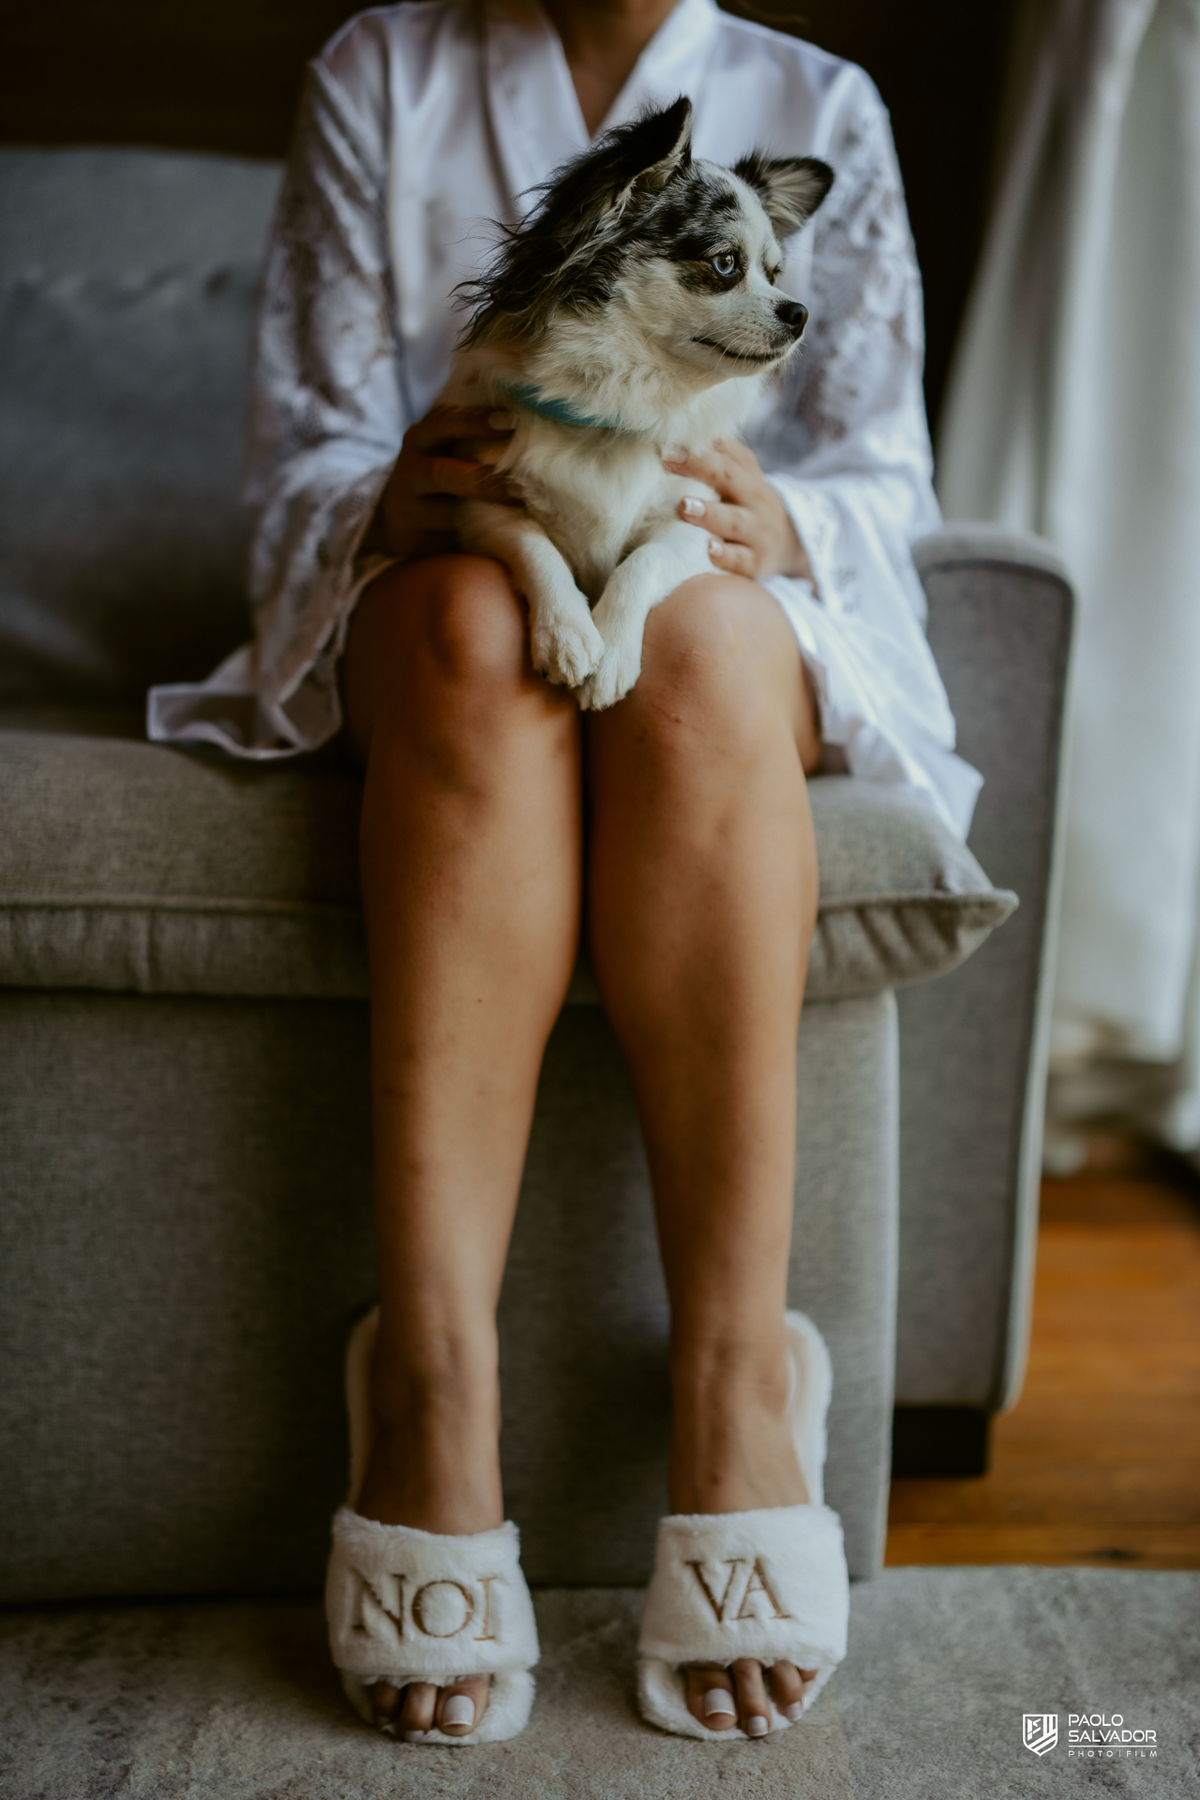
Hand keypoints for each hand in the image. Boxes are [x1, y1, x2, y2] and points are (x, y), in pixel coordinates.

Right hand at [368, 404, 516, 561]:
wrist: (397, 517)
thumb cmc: (439, 472)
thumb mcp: (444, 445)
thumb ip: (472, 431)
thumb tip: (527, 415)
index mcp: (421, 438)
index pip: (443, 422)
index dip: (475, 422)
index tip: (510, 422)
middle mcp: (412, 471)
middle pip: (442, 473)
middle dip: (482, 479)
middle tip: (519, 485)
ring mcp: (411, 509)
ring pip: (447, 512)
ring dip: (484, 513)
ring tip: (518, 510)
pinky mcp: (418, 541)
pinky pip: (451, 539)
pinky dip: (480, 535)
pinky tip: (508, 531)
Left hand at [664, 439, 813, 584]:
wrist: (791, 545)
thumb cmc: (750, 506)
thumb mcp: (745, 478)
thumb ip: (722, 456)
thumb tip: (684, 432)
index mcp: (748, 478)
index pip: (723, 458)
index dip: (696, 451)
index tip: (666, 447)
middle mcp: (754, 502)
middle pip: (729, 480)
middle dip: (700, 468)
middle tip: (669, 461)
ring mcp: (757, 533)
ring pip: (734, 522)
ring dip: (709, 514)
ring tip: (684, 507)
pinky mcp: (755, 564)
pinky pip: (740, 560)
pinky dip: (725, 557)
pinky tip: (709, 550)